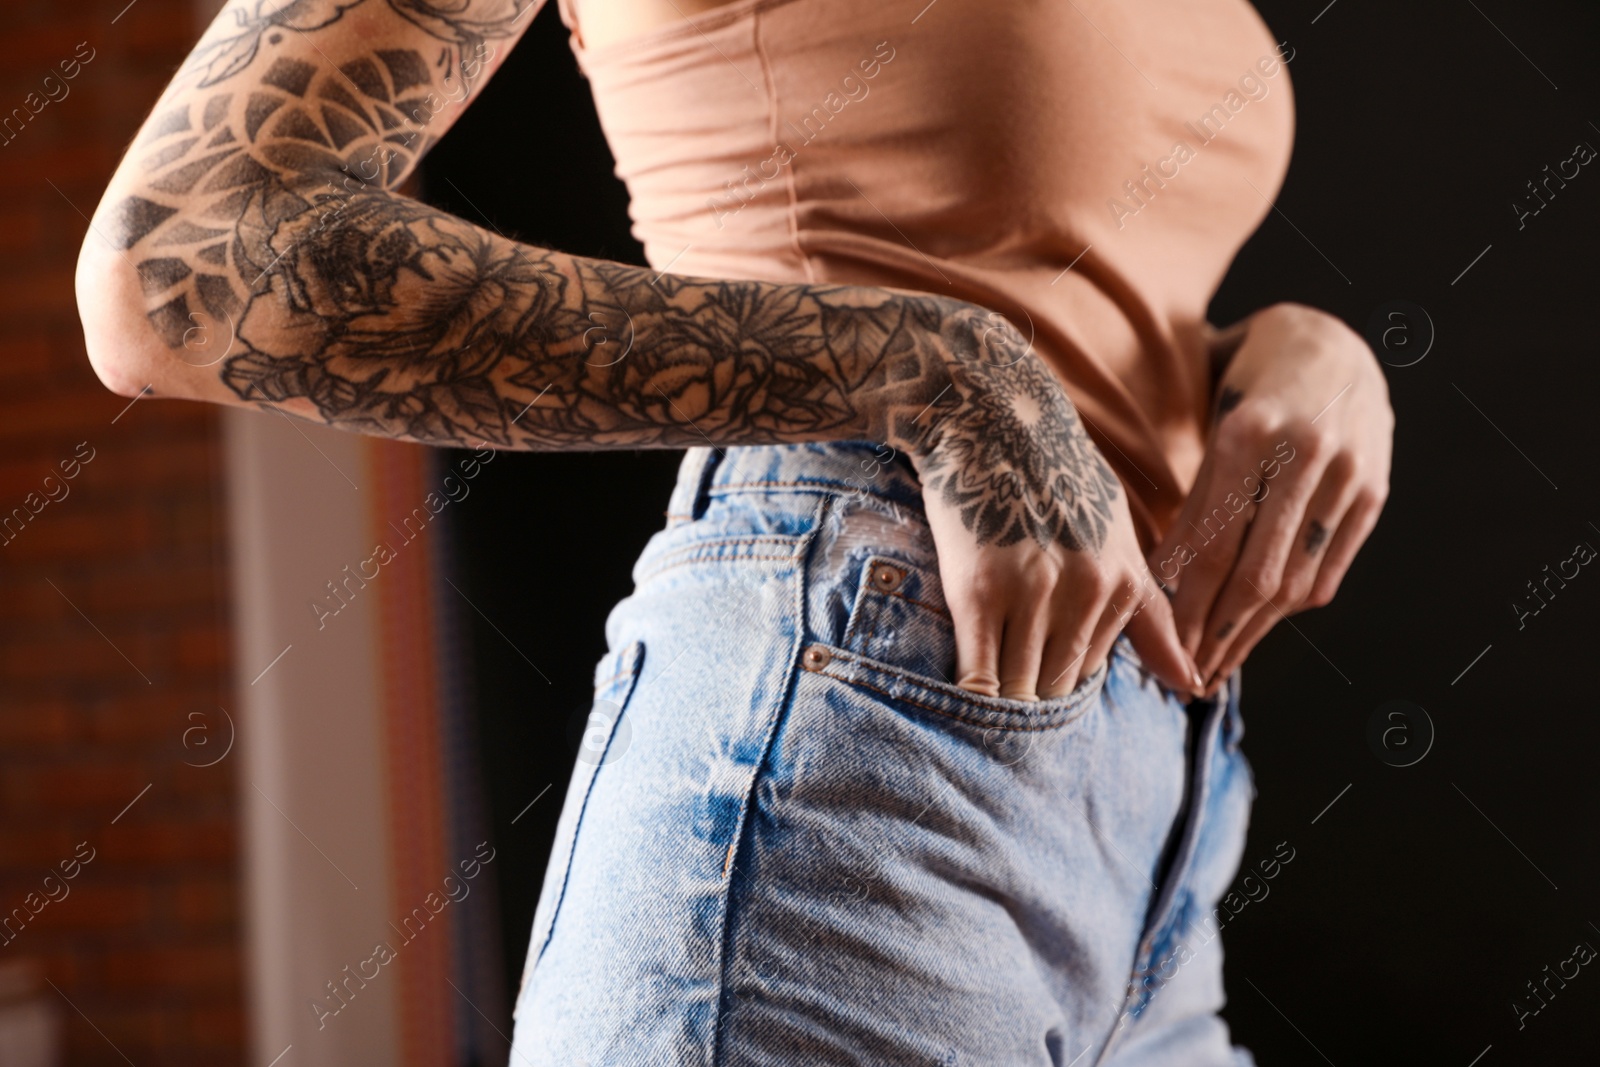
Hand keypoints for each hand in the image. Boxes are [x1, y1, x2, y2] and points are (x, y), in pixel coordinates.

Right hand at [906, 306, 1203, 701]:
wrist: (989, 413)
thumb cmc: (1052, 472)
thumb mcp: (1116, 534)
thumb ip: (1151, 614)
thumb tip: (1193, 687)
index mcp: (1123, 582)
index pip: (1090, 676)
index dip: (1054, 689)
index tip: (1026, 682)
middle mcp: (1086, 592)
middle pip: (1055, 689)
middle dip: (1028, 703)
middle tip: (999, 705)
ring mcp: (1032, 592)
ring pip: (1019, 689)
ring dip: (996, 705)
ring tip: (976, 702)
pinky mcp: (977, 590)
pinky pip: (978, 675)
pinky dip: (969, 696)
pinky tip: (958, 695)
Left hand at [1153, 303, 1392, 694]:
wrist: (1330, 342)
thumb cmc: (1246, 387)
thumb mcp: (1209, 425)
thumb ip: (1192, 498)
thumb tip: (1159, 585)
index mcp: (1247, 433)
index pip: (1211, 545)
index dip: (1186, 606)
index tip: (1162, 646)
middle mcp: (1302, 454)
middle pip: (1254, 574)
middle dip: (1216, 635)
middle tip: (1187, 676)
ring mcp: (1346, 474)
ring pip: (1295, 580)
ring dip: (1253, 634)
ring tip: (1218, 665)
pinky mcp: (1373, 492)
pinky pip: (1329, 568)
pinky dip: (1293, 606)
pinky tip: (1261, 628)